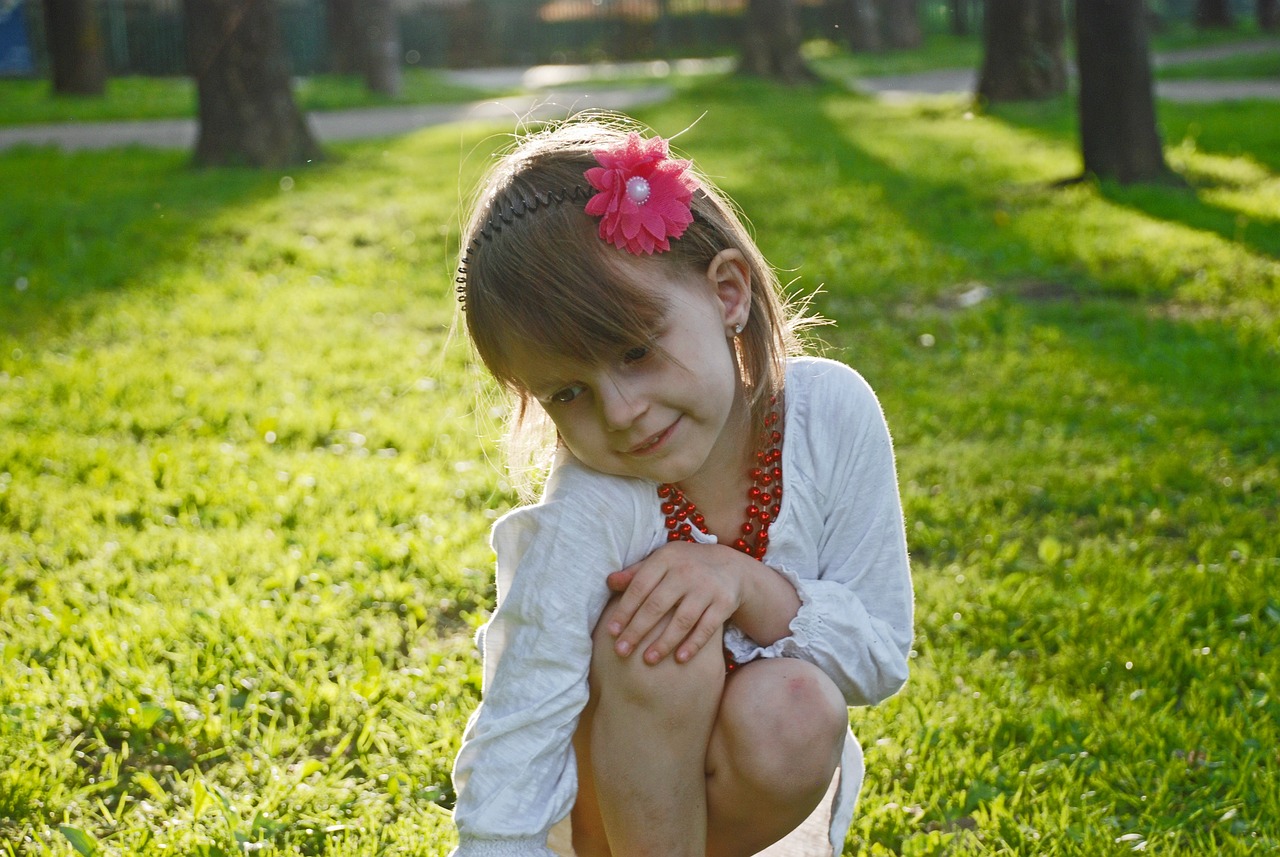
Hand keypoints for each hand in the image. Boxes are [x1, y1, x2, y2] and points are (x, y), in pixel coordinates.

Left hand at [603, 541, 757, 665]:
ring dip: (664, 642)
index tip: (611, 631)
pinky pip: (707, 627)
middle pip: (657, 605)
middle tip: (621, 651)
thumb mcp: (663, 561)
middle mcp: (686, 571)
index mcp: (666, 558)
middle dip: (637, 630)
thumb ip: (637, 573)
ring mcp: (707, 587)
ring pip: (682, 619)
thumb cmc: (686, 566)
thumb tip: (609, 582)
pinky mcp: (725, 602)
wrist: (731, 567)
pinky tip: (680, 659)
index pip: (640, 586)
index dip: (624, 610)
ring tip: (648, 659)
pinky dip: (693, 644)